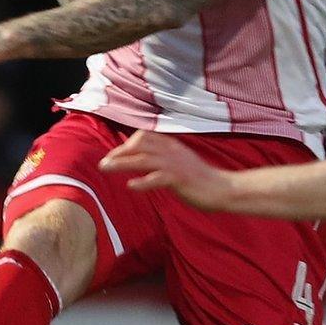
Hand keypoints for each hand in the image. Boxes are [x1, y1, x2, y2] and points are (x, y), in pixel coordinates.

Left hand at [99, 130, 236, 209]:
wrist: (222, 188)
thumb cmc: (200, 178)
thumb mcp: (180, 162)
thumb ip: (164, 157)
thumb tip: (145, 159)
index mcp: (171, 146)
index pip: (144, 136)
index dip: (127, 143)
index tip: (114, 154)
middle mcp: (171, 151)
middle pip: (139, 145)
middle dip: (119, 152)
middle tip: (103, 163)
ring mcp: (175, 165)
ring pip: (143, 159)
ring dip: (122, 163)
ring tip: (105, 168)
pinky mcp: (180, 179)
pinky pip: (157, 178)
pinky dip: (143, 181)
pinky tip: (130, 185)